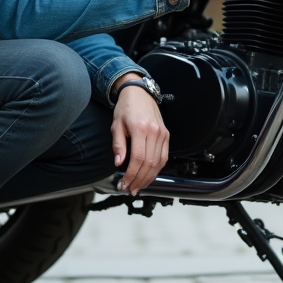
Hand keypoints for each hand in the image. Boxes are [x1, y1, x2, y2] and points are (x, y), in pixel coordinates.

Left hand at [111, 80, 168, 194]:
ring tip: (138, 186)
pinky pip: (164, 157)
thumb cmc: (126, 107)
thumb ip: (118, 145)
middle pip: (149, 163)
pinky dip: (157, 169)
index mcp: (140, 129)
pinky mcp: (166, 135)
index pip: (138, 159)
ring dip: (149, 178)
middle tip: (130, 189)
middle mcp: (154, 132)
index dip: (131, 175)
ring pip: (159, 163)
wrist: (139, 93)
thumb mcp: (116, 125)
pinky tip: (148, 176)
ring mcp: (163, 134)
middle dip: (139, 180)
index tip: (124, 183)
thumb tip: (119, 163)